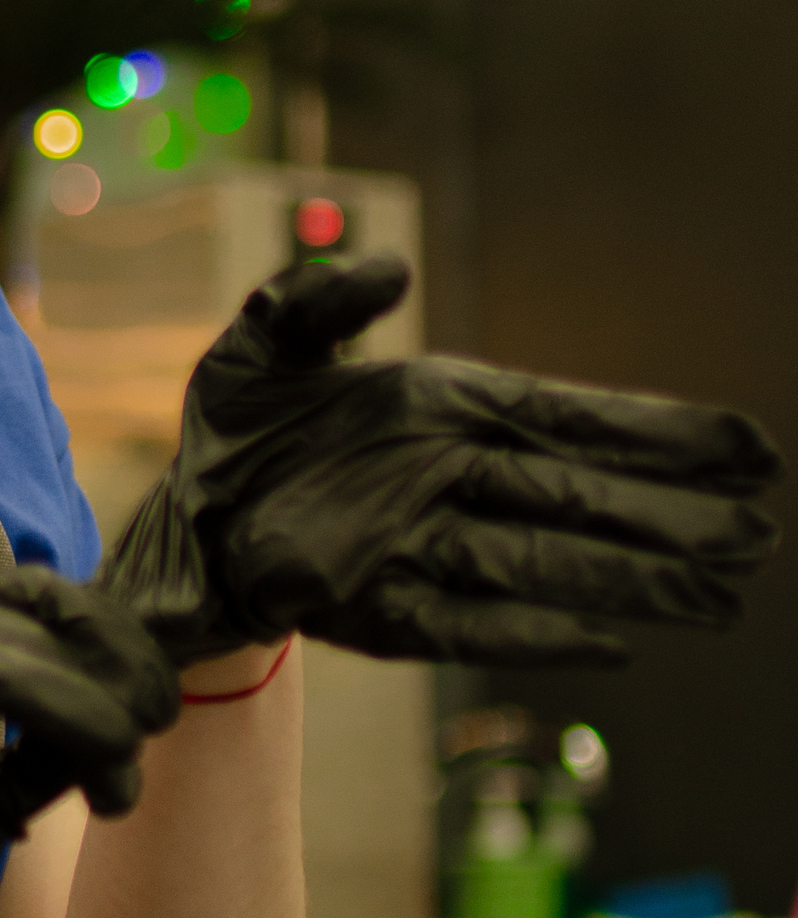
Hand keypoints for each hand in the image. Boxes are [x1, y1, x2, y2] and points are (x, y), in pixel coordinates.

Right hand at [0, 568, 180, 917]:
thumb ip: (36, 754)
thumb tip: (122, 732)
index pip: (28, 599)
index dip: (100, 643)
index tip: (147, 710)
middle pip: (45, 595)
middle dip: (118, 655)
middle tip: (158, 722)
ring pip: (39, 635)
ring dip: (105, 700)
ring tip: (128, 768)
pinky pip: (16, 676)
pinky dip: (76, 721)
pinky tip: (102, 774)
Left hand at [105, 254, 780, 669]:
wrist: (178, 516)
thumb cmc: (239, 423)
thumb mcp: (268, 338)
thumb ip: (326, 295)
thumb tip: (394, 268)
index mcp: (448, 409)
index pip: (572, 419)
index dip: (659, 434)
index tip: (747, 448)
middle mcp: (453, 481)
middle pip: (582, 500)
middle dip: (672, 520)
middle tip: (761, 534)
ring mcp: (425, 551)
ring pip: (547, 568)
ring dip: (632, 584)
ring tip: (726, 597)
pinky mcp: (384, 611)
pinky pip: (469, 627)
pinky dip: (532, 639)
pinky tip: (609, 649)